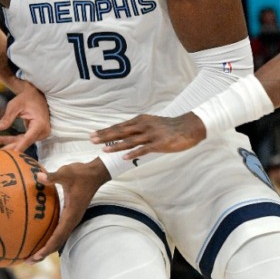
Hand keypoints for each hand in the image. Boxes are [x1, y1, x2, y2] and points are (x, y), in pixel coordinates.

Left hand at [0, 81, 49, 150]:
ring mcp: (39, 134)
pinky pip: (22, 139)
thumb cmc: (26, 98)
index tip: (13, 154)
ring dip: (7, 143)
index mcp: (40, 124)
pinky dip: (10, 139)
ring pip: (21, 142)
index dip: (20, 146)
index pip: (29, 138)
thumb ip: (8, 117)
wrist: (35, 94)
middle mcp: (42, 131)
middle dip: (9, 147)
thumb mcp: (15, 105)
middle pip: (24, 142)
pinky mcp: (34, 134)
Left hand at [27, 158, 109, 261]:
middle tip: (28, 261)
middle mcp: (72, 220)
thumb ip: (53, 176)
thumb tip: (39, 176)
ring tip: (32, 254)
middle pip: (57, 243)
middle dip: (43, 253)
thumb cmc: (81, 173)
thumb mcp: (66, 172)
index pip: (58, 236)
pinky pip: (59, 230)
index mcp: (71, 214)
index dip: (46, 248)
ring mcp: (72, 218)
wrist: (95, 173)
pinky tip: (39, 235)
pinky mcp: (70, 215)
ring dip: (46, 248)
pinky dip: (50, 237)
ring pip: (59, 238)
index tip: (35, 256)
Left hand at [90, 112, 205, 158]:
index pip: (119, 126)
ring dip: (115, 146)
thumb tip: (125, 133)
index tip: (93, 134)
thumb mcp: (151, 124)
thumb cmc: (169, 127)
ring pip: (130, 141)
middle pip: (120, 131)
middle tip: (91, 140)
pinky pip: (143, 149)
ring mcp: (150, 134)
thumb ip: (138, 128)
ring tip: (103, 150)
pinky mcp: (158, 143)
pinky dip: (133, 153)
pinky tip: (124, 158)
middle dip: (105, 136)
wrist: (188, 127)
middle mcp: (143, 125)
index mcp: (140, 120)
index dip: (105, 131)